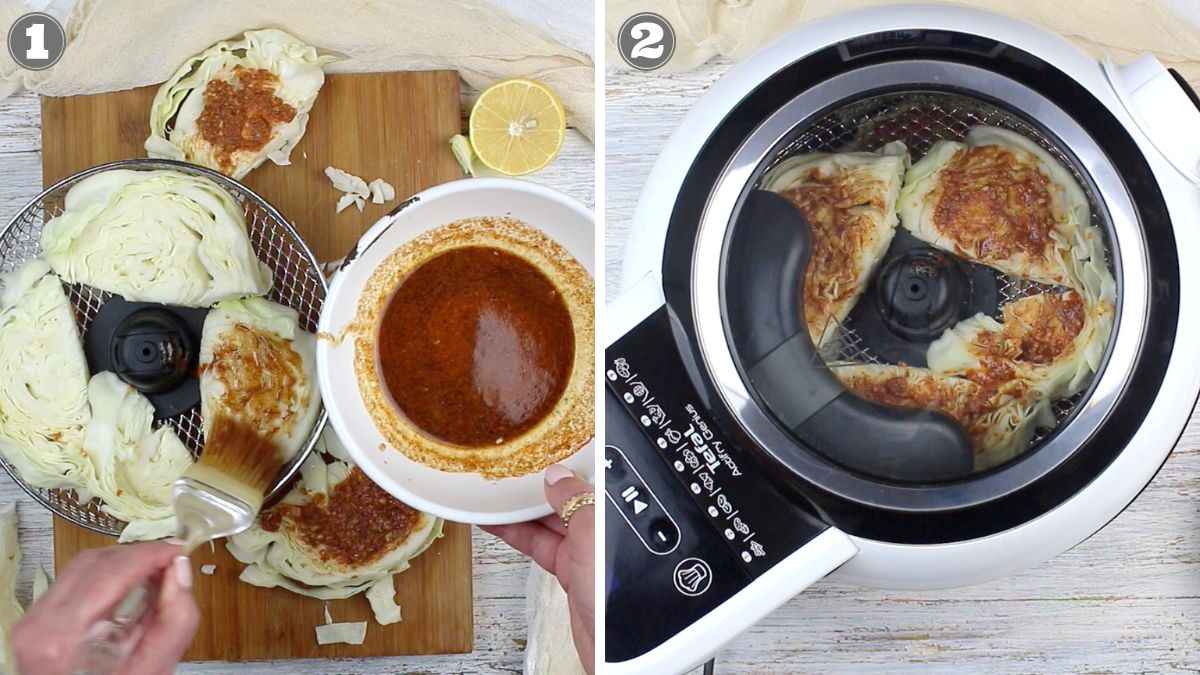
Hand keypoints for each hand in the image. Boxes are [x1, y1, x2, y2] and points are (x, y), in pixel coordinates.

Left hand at [12, 541, 198, 674]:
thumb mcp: (151, 670)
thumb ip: (174, 622)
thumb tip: (180, 571)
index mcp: (63, 639)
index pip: (110, 571)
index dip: (150, 554)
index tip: (176, 550)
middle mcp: (39, 624)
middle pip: (96, 562)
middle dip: (140, 557)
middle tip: (170, 562)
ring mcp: (33, 620)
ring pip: (84, 565)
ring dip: (124, 565)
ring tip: (153, 576)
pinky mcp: (36, 618)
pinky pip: (74, 579)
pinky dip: (107, 577)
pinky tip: (128, 589)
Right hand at [482, 464, 594, 673]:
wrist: (611, 648)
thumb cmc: (614, 595)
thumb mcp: (593, 536)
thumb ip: (576, 502)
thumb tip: (557, 476)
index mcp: (615, 515)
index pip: (590, 479)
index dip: (568, 463)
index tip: (543, 451)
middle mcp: (603, 531)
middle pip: (568, 497)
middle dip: (540, 483)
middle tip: (513, 467)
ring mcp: (585, 552)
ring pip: (549, 521)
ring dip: (521, 508)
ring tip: (494, 490)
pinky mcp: (569, 572)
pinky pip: (540, 545)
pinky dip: (518, 533)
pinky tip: (496, 522)